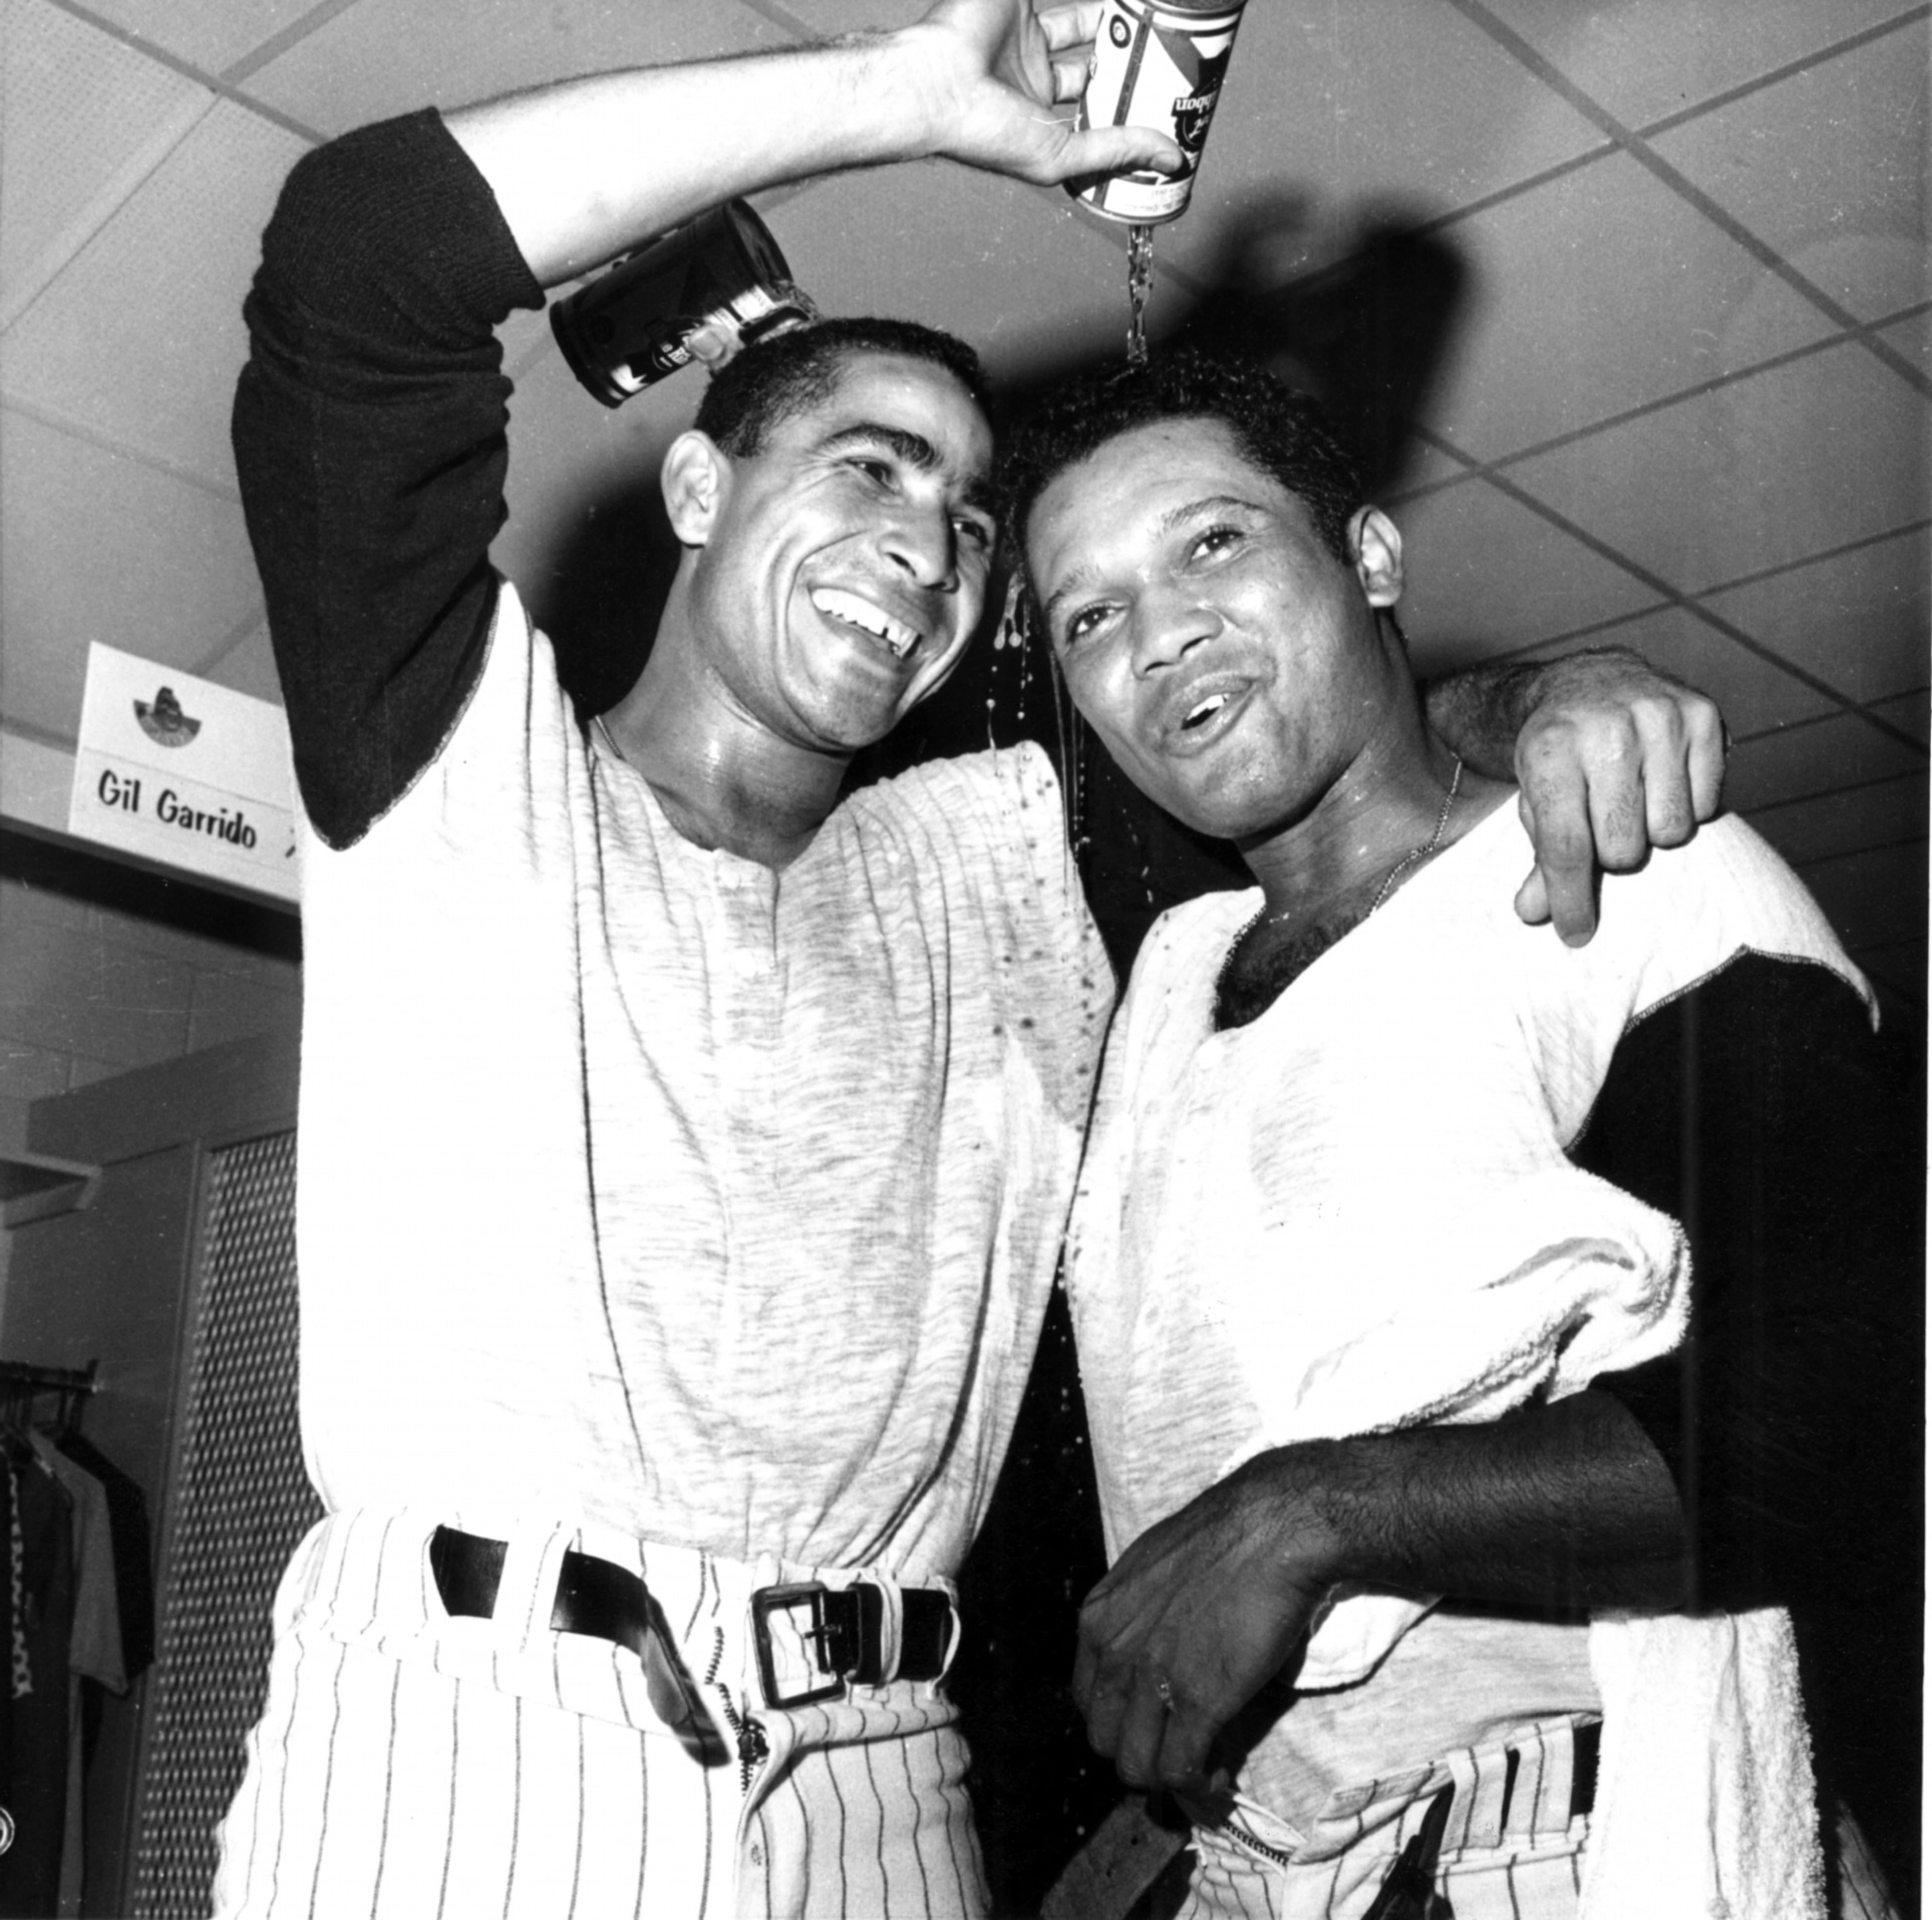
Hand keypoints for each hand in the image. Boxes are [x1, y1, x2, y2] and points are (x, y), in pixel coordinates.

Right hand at [897, 0, 1183, 184]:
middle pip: (1095, 61)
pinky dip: (1098, 1)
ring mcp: (1026, 33)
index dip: (1127, 104)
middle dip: (1128, 60)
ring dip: (1117, 18)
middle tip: (1167, 54)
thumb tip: (1173, 158)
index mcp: (1039, 115)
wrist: (936, 83)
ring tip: (1155, 15)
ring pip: (1085, 19)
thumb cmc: (980, 130)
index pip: (1094, 108)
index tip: (1164, 99)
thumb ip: (1116, 151)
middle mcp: (1033, 73)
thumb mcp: (1061, 154)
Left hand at [1073, 1458, 1336, 1793]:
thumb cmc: (1222, 1540)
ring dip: (1168, 1778)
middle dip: (1141, 1753)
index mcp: (1098, 1618)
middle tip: (1182, 1746)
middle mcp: (1114, 1652)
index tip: (1157, 1722)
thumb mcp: (1150, 1569)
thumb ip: (1137, 1614)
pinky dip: (1199, 1786)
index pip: (1087, 1700)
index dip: (1122, 1721)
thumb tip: (1151, 1651)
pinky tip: (1221, 1774)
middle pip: (1105, 1740)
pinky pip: (1180, 1770)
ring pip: (1136, 1767)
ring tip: (1204, 1765)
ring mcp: (1153, 1680)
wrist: (1271, 1529)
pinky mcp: (1199, 1701)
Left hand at [1512, 648, 1726, 943]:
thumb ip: (1541, 860)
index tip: (1576, 934)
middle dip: (1612, 854)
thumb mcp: (1536, 801)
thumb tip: (1536, 915)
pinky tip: (1662, 782)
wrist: (1590, 682)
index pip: (1567, 846)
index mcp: (1551, 751)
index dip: (1572, 899)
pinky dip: (1687, 806)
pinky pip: (1708, 804)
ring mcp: (1660, 716)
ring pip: (1671, 831)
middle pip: (1623, 848)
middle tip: (1603, 826)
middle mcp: (1606, 729)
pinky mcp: (1703, 714)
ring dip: (1651, 833)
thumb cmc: (1560, 757)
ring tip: (1632, 804)